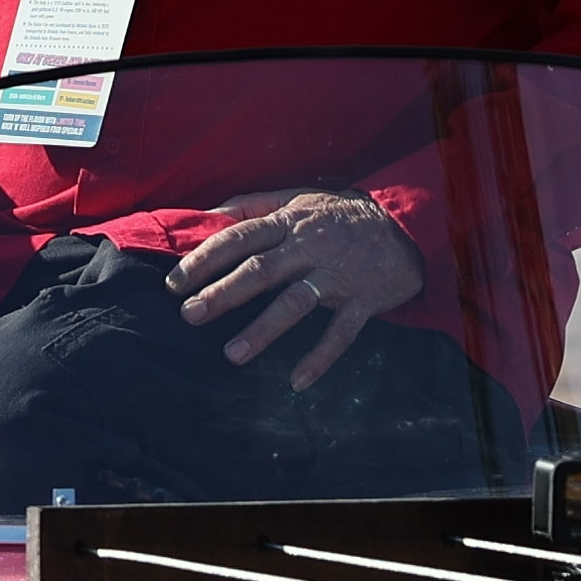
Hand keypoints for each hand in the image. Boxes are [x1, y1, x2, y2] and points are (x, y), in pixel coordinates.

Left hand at [171, 188, 419, 388]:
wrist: (406, 224)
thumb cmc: (338, 215)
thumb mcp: (297, 199)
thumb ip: (252, 206)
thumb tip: (206, 214)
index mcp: (288, 222)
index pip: (239, 238)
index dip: (204, 259)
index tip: (174, 283)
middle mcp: (309, 246)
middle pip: (260, 270)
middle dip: (223, 293)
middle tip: (190, 315)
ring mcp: (337, 275)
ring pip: (296, 302)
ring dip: (263, 329)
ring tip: (232, 354)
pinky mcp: (364, 299)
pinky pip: (341, 332)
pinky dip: (320, 357)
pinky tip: (297, 381)